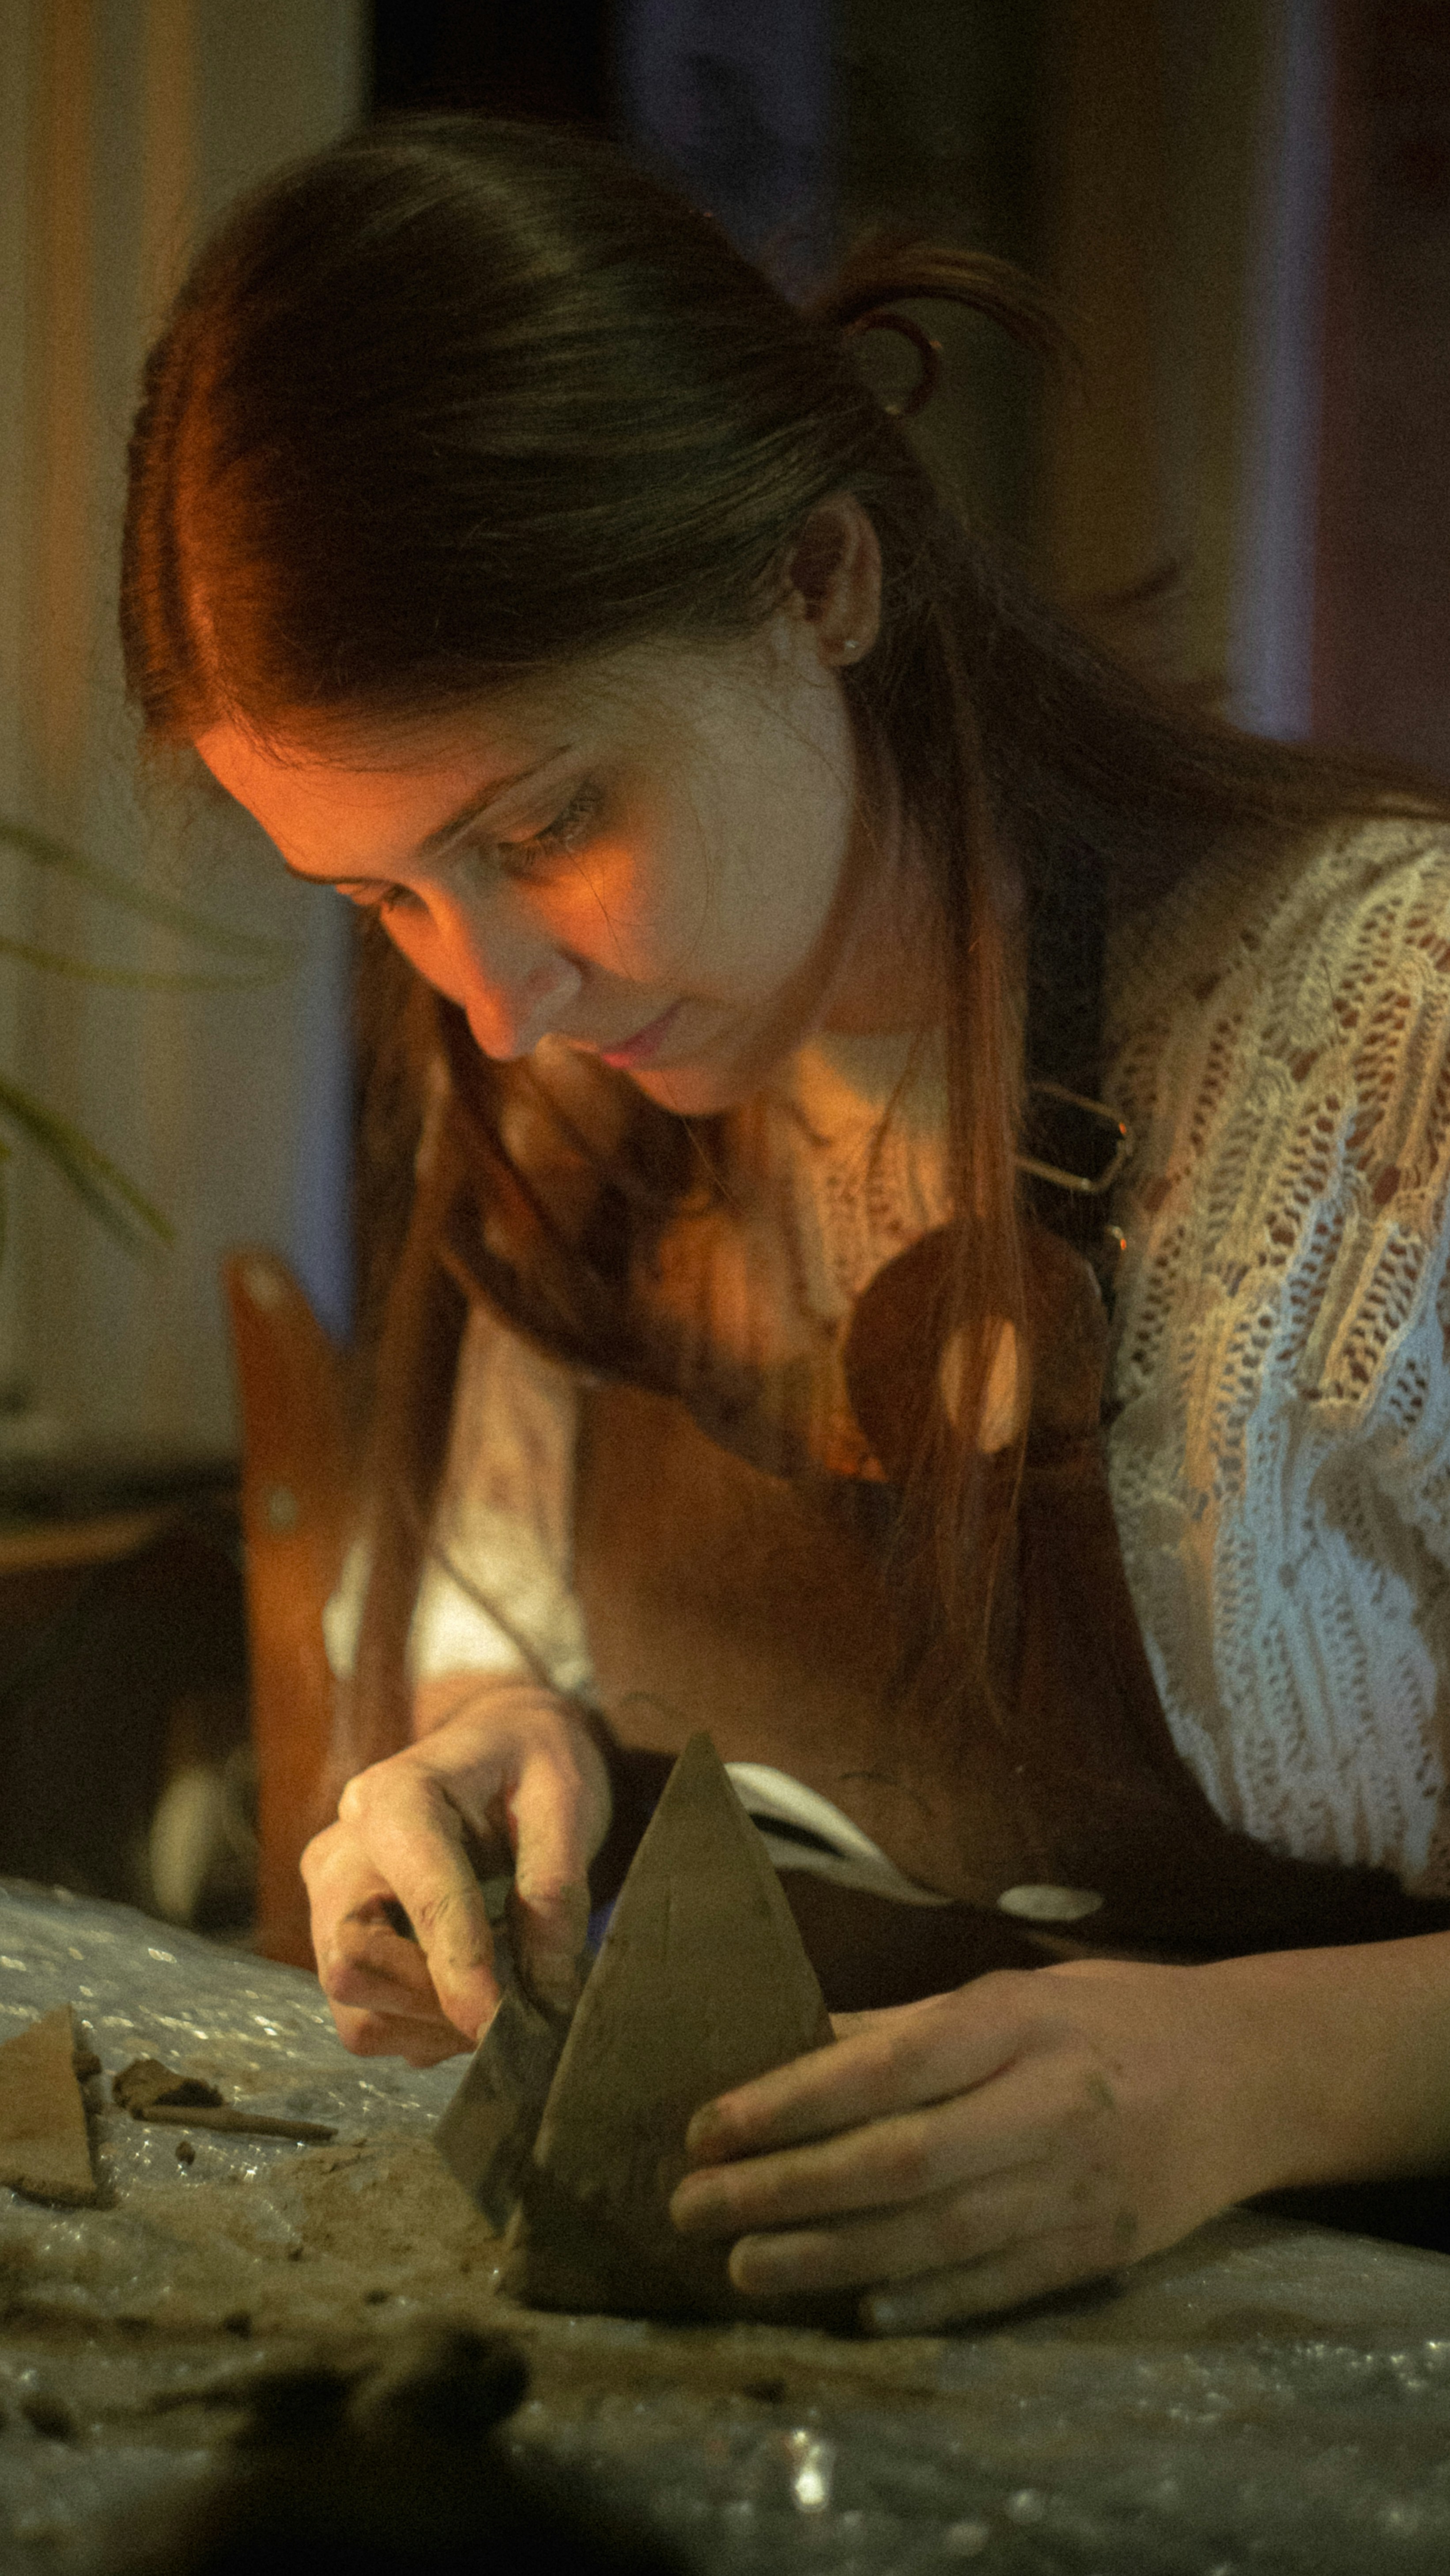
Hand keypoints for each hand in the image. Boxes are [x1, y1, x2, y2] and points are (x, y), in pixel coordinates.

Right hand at [301, 1680, 610, 2065]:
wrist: (500, 1744)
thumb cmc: (532, 1764)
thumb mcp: (566, 1801)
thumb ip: (557, 1887)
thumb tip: (547, 1988)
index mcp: (395, 1798)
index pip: (420, 1902)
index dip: (462, 1970)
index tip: (504, 2022)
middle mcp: (343, 1851)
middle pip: (353, 1965)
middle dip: (434, 2005)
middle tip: (509, 2010)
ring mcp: (330, 1900)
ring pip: (352, 2009)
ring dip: (429, 2029)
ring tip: (498, 2003)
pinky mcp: (337, 1940)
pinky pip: (363, 2019)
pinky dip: (419, 2031)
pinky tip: (469, 1994)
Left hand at [670, 1958, 1282, 2329]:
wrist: (1250, 2072)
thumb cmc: (1108, 2017)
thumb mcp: (1012, 1992)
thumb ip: (904, 2025)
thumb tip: (788, 2045)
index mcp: (1020, 2021)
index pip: (888, 2066)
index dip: (791, 2101)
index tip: (707, 2126)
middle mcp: (1049, 2103)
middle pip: (902, 2160)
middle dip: (786, 2190)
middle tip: (694, 2209)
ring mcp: (1080, 2187)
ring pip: (938, 2235)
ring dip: (832, 2258)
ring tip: (745, 2268)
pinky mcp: (1103, 2250)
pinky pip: (999, 2285)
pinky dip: (926, 2303)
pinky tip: (858, 2311)